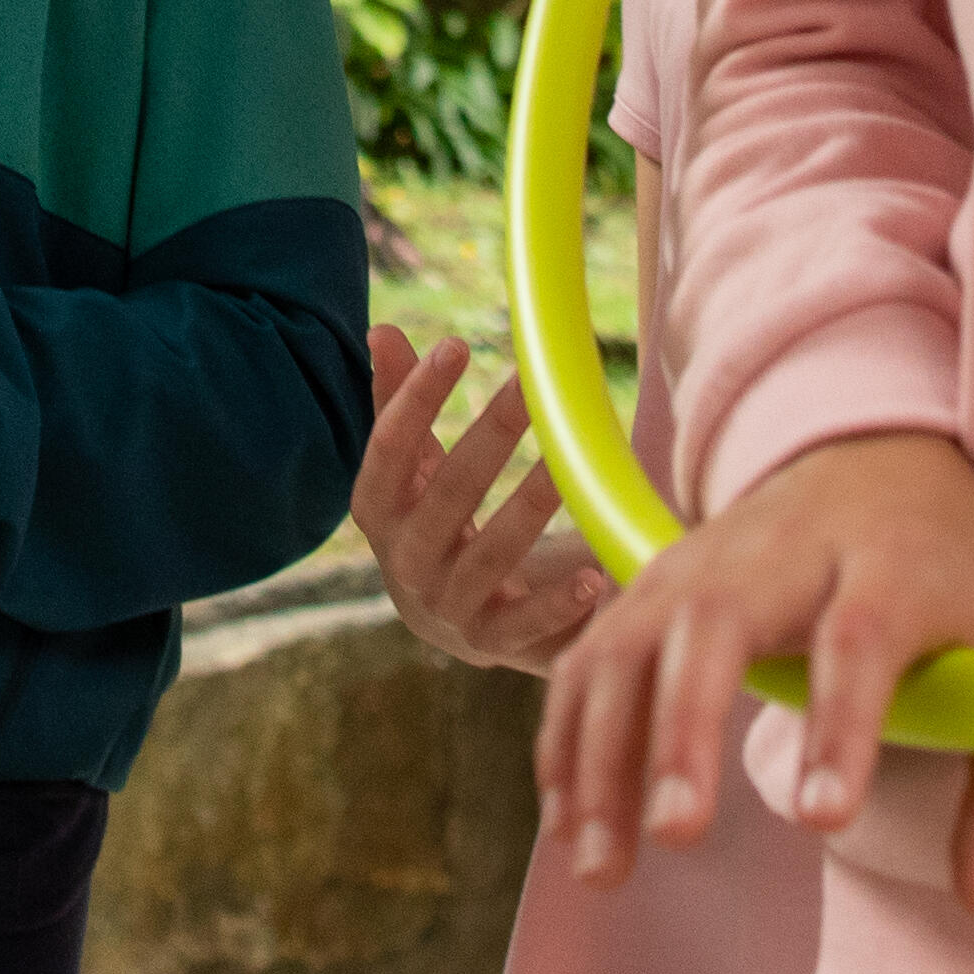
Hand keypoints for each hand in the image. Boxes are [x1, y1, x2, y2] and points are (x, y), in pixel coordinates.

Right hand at [355, 326, 608, 673]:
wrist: (458, 620)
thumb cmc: (438, 521)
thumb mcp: (417, 467)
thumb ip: (397, 402)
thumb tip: (381, 330)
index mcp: (379, 513)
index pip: (388, 451)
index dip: (414, 399)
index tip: (454, 345)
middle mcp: (405, 563)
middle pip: (449, 495)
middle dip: (491, 434)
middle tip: (532, 383)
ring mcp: (448, 606)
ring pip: (490, 556)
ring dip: (530, 508)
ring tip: (569, 466)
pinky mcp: (493, 642)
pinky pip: (526, 625)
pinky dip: (560, 605)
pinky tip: (595, 577)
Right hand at [540, 430, 973, 916]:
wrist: (886, 454)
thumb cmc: (960, 578)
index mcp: (894, 566)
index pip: (861, 637)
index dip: (841, 726)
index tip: (823, 820)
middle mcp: (785, 550)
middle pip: (717, 620)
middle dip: (685, 727)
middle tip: (678, 835)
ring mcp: (705, 555)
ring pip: (631, 636)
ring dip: (601, 751)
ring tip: (602, 866)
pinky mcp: (654, 577)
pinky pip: (592, 651)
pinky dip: (568, 735)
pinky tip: (569, 823)